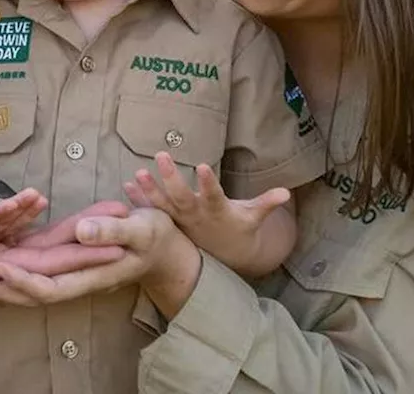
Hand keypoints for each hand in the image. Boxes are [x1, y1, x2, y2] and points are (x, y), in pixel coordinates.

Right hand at [0, 194, 123, 295]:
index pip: (43, 260)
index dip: (81, 250)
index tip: (116, 241)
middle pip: (53, 253)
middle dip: (93, 238)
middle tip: (132, 221)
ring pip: (44, 243)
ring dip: (78, 230)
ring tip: (112, 211)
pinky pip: (26, 235)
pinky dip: (52, 224)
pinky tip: (75, 215)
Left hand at [0, 206, 199, 314]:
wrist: (167, 249)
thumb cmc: (156, 235)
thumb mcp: (141, 227)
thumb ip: (112, 230)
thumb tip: (84, 231)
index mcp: (91, 274)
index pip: (51, 285)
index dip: (23, 279)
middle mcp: (77, 282)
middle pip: (32, 295)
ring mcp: (72, 278)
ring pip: (30, 292)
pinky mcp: (68, 269)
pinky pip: (35, 282)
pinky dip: (11, 285)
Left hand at [128, 152, 288, 274]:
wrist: (225, 258)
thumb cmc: (240, 228)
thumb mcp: (253, 217)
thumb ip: (266, 203)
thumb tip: (287, 192)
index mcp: (217, 210)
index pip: (213, 194)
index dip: (207, 182)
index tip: (201, 166)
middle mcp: (196, 216)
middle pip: (182, 196)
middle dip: (171, 178)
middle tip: (161, 155)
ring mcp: (181, 221)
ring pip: (163, 205)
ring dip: (149, 190)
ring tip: (137, 173)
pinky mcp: (170, 224)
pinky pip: (153, 211)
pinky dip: (139, 200)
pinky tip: (126, 185)